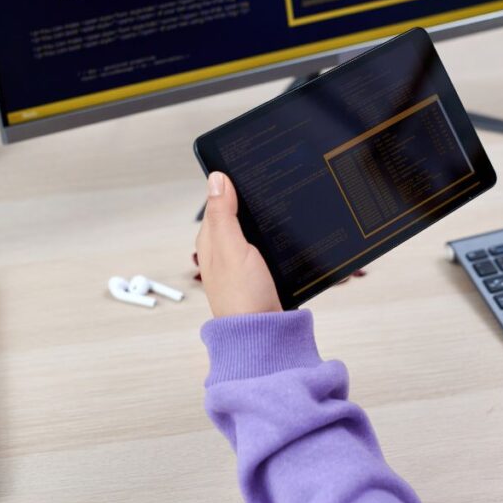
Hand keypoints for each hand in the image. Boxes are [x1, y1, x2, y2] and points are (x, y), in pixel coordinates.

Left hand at [195, 172, 281, 317]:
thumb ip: (223, 214)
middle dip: (255, 200)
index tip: (251, 166)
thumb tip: (216, 178)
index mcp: (211, 240)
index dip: (233, 183)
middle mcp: (225, 249)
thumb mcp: (231, 249)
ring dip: (269, 220)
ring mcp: (243, 262)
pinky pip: (270, 246)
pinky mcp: (261, 273)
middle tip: (275, 184)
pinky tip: (291, 235)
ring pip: (257, 229)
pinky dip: (279, 239)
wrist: (265, 335)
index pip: (219, 200)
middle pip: (240, 213)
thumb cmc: (242, 298)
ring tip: (286, 205)